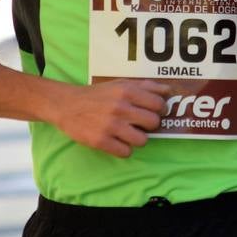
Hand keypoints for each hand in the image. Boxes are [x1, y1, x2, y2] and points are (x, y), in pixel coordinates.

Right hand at [54, 79, 169, 157]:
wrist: (67, 105)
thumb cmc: (98, 94)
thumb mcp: (121, 84)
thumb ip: (146, 86)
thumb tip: (169, 90)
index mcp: (127, 91)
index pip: (159, 104)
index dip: (159, 110)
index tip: (152, 112)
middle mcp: (121, 108)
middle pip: (153, 123)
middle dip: (149, 125)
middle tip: (139, 123)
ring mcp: (111, 126)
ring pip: (142, 141)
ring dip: (137, 138)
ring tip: (127, 133)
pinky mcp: (101, 141)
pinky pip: (126, 152)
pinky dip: (123, 149)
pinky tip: (116, 141)